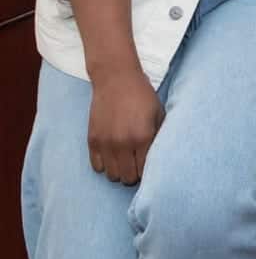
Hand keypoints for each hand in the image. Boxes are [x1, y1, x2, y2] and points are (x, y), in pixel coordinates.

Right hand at [86, 67, 163, 184]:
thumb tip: (161, 157)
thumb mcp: (159, 114)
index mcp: (143, 137)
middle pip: (128, 178)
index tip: (150, 167)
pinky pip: (97, 166)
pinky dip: (105, 165)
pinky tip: (112, 155)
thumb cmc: (142, 96)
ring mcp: (105, 143)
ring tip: (125, 160)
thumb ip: (159, 137)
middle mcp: (123, 143)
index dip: (149, 172)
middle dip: (134, 175)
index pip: (145, 171)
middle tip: (137, 165)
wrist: (116, 79)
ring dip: (119, 171)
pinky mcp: (92, 140)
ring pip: (112, 176)